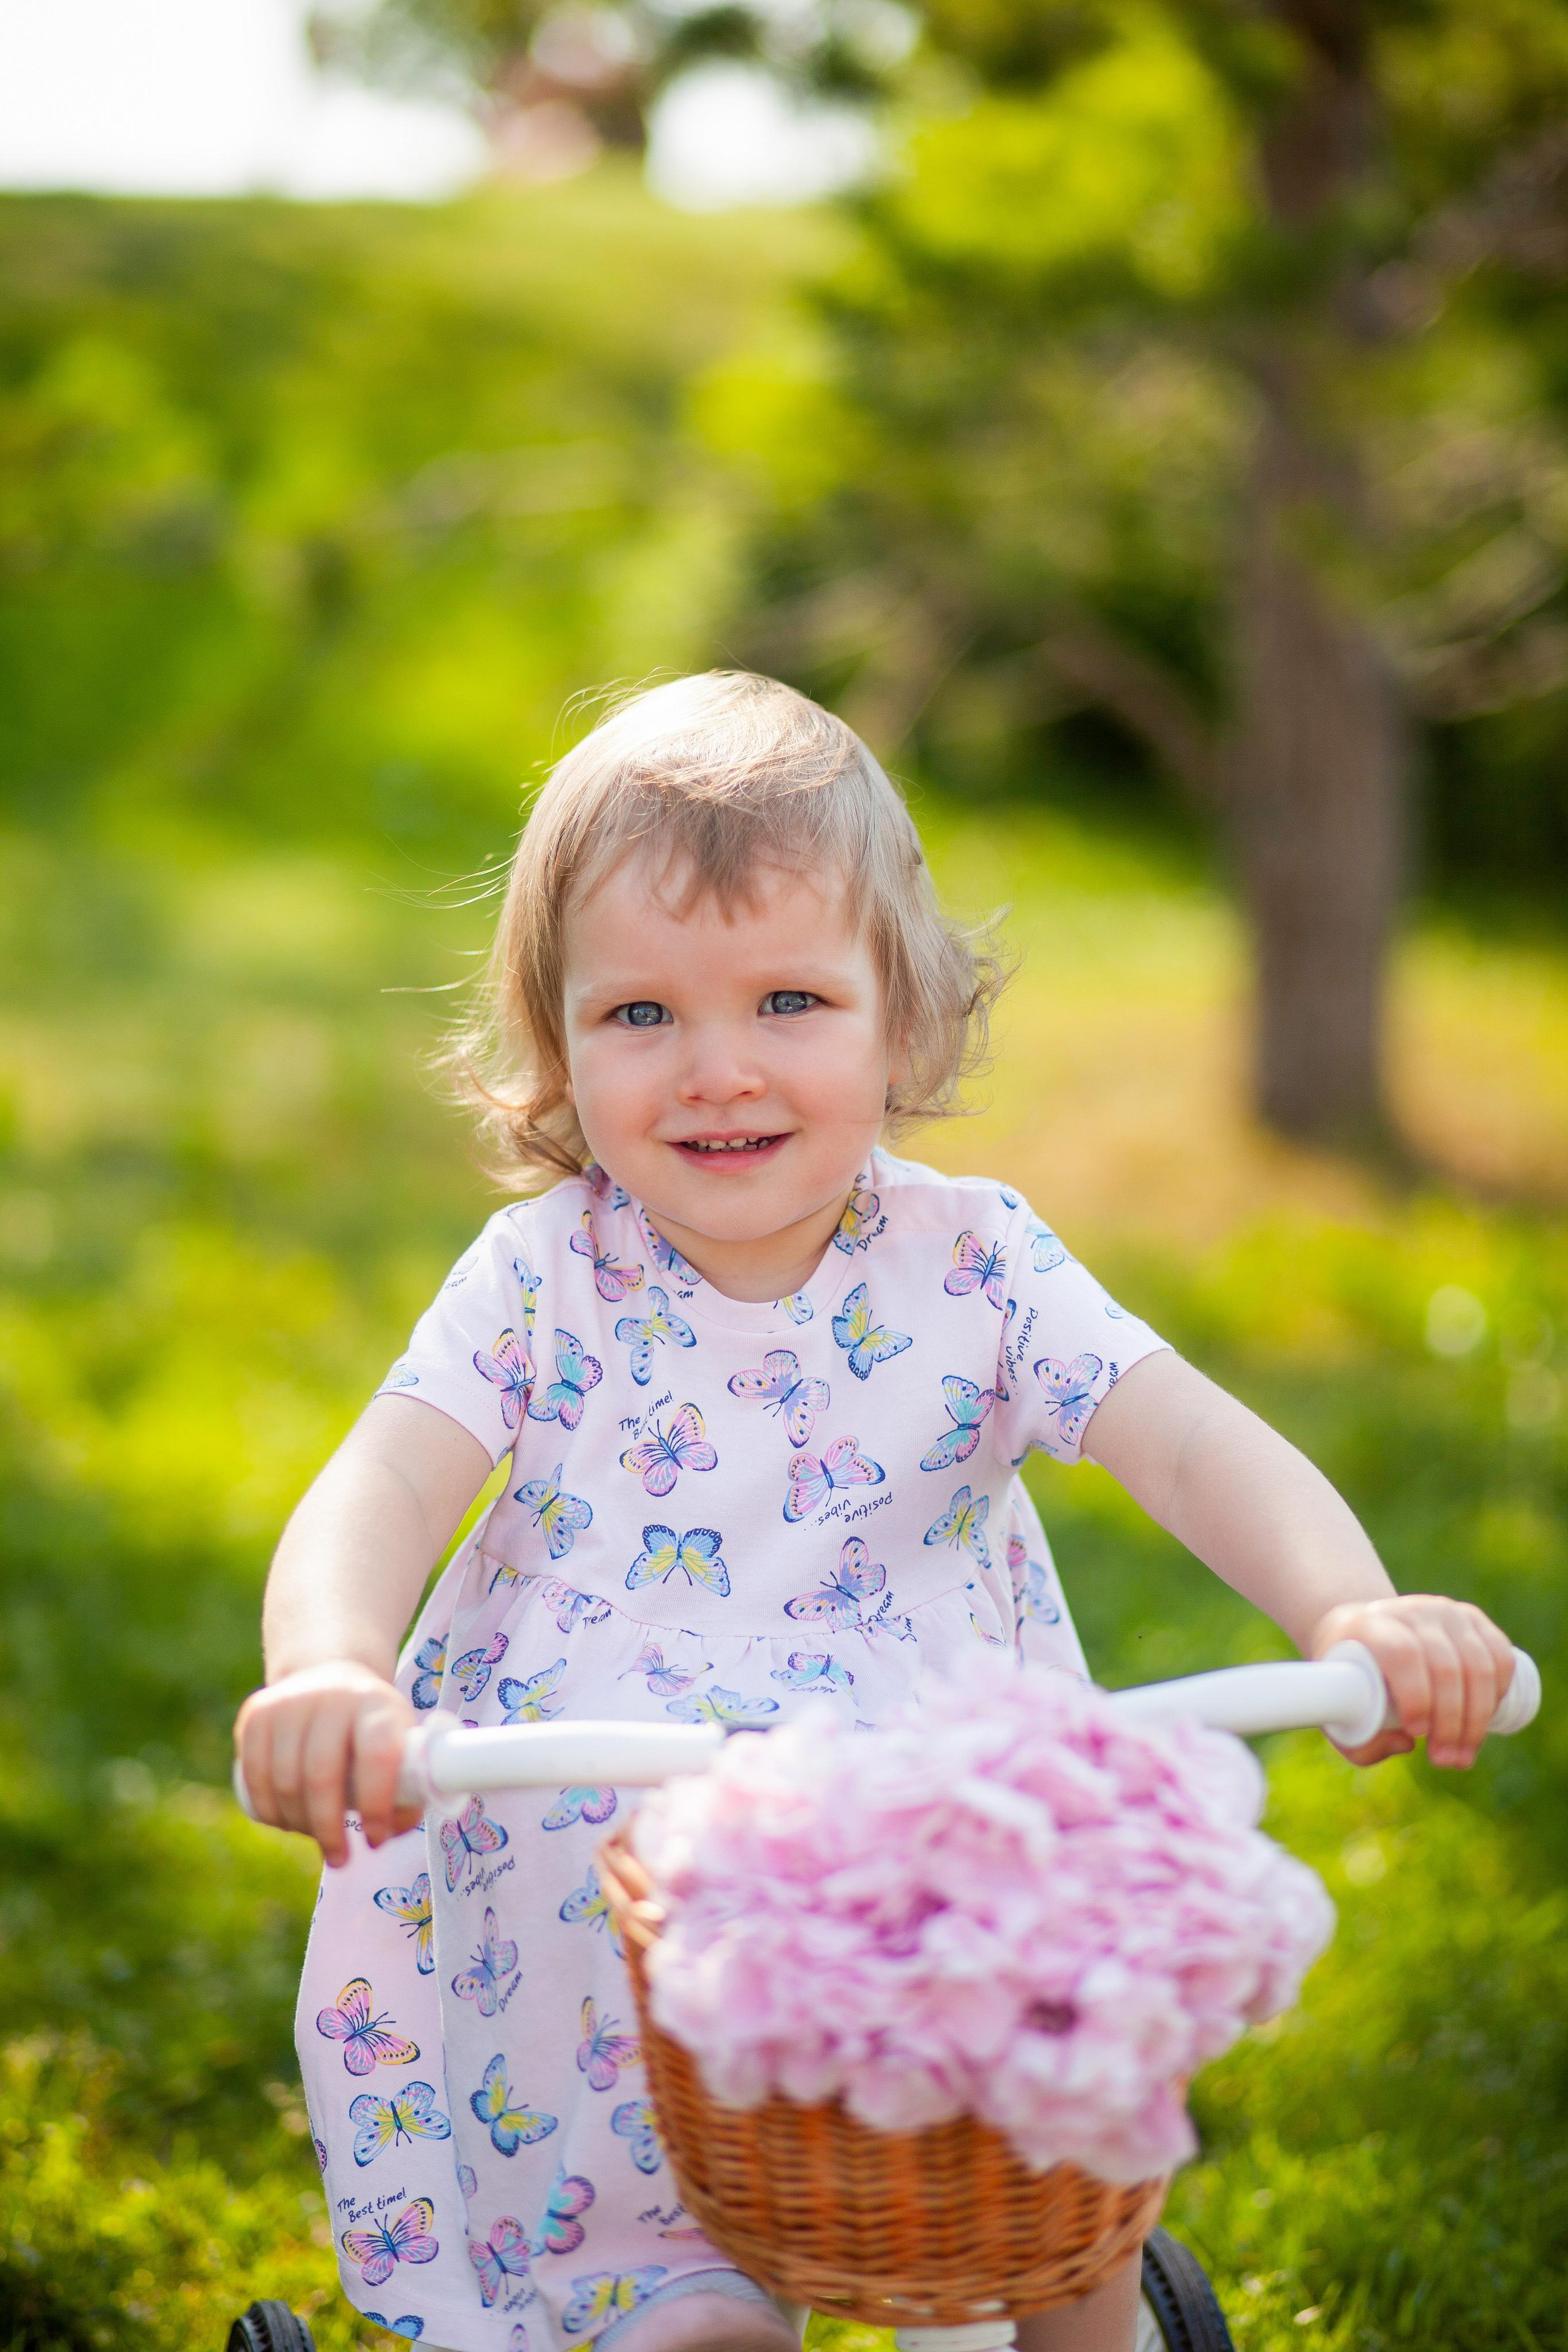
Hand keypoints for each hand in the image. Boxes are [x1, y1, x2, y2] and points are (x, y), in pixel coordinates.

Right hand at [235, 1660, 421, 1864]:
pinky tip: (286, 1822)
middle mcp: (332, 1696)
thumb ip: (407, 1792)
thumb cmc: (372, 1729)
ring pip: (284, 1781)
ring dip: (298, 1824)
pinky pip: (253, 1776)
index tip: (375, 1840)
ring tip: (316, 1836)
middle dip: (329, 1830)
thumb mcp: (400, 1747)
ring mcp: (288, 1701)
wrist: (329, 1677)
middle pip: (321, 1775)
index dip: (376, 1805)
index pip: (377, 1755)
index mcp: (377, 1704)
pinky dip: (269, 1811)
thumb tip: (389, 1831)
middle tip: (340, 1858)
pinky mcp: (256, 1713)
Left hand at [1308, 1595, 1514, 1768]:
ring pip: (1479, 1665)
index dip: (1415, 1694)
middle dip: (1450, 1723)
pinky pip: (1501, 1656)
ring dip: (1477, 1719)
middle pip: (1445, 1666)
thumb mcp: (1339, 1709)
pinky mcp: (1472, 1619)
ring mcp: (1446, 1612)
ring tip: (1463, 1756)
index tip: (1416, 1732)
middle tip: (1443, 1760)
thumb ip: (1362, 1740)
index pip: (1402, 1652)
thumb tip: (1406, 1744)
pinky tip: (1484, 1719)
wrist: (1364, 1633)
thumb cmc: (1352, 1678)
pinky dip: (1499, 1693)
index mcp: (1371, 1625)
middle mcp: (1411, 1612)